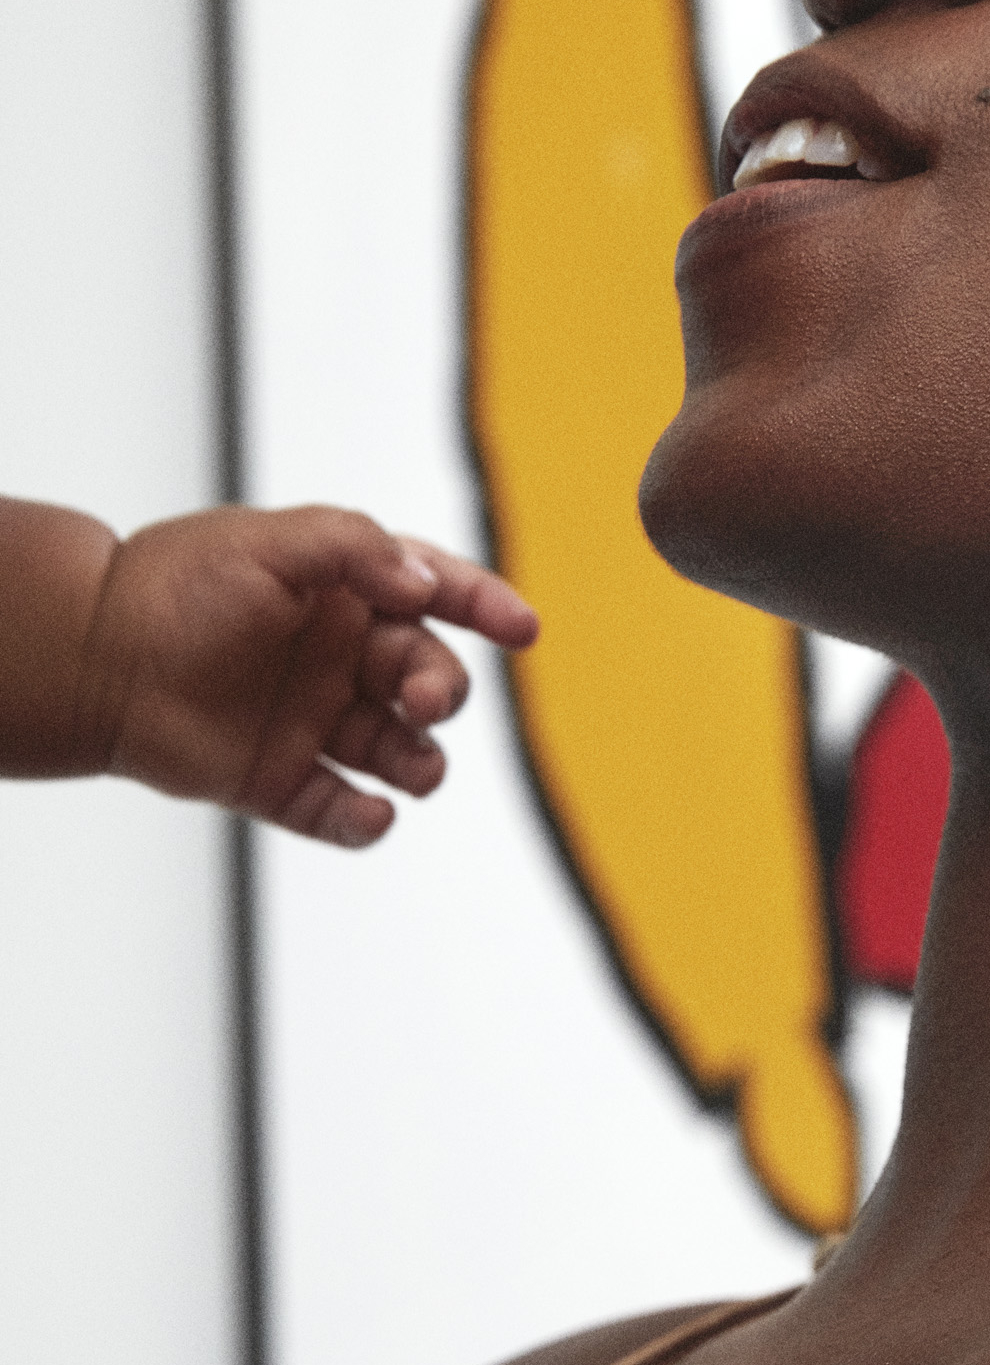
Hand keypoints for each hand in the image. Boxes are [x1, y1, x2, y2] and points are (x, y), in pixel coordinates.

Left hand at [76, 505, 538, 846]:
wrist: (91, 657)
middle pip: (428, 678)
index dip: (486, 608)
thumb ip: (355, 549)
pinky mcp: (282, 783)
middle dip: (442, 689)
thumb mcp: (271, 542)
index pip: (437, 595)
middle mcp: (339, 660)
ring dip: (423, 761)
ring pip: (401, 752)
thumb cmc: (175, 585)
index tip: (523, 629)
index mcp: (345, 594)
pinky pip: (343, 813)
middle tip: (421, 698)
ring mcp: (314, 724)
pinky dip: (367, 822)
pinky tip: (371, 814)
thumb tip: (424, 587)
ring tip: (417, 767)